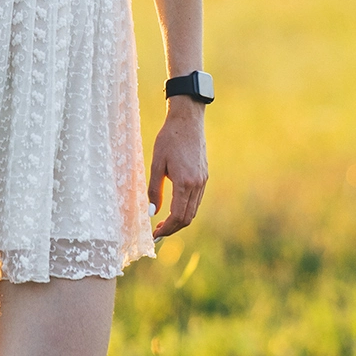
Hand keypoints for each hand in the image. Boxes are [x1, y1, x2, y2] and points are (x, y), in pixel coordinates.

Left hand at [148, 100, 207, 237]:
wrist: (187, 120)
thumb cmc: (168, 139)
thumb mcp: (156, 164)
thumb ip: (154, 190)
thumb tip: (152, 212)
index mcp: (185, 183)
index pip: (178, 216)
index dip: (167, 229)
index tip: (154, 234)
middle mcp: (197, 184)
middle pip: (188, 218)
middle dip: (173, 228)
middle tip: (157, 232)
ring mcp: (203, 180)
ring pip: (193, 210)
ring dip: (180, 220)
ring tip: (163, 222)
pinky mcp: (204, 175)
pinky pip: (196, 199)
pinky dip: (186, 208)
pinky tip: (174, 207)